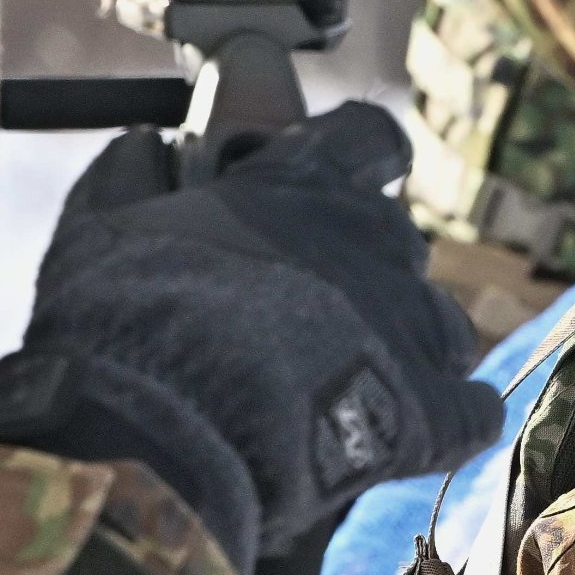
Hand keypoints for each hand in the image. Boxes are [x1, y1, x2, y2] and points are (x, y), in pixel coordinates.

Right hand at [0, 105, 503, 564]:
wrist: (161, 426)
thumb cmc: (123, 321)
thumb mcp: (101, 231)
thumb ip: (128, 181)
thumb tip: (141, 143)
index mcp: (302, 188)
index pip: (368, 137)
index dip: (366, 154)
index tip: (358, 169)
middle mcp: (374, 242)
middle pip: (398, 243)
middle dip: (363, 274)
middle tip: (304, 319)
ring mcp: (413, 324)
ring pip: (441, 322)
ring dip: (406, 346)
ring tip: (348, 389)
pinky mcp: (437, 409)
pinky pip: (473, 409)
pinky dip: (448, 418)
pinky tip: (406, 437)